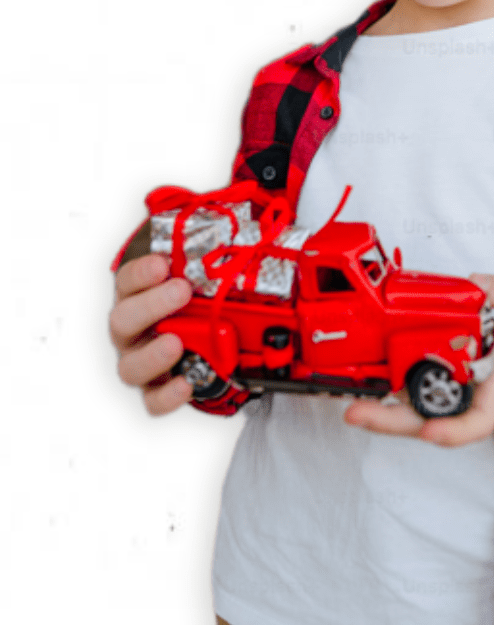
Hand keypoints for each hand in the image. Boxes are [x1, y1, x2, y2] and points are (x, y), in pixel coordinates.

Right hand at [109, 254, 193, 415]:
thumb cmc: (196, 301)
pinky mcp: (157, 389)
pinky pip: (152, 401)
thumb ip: (208, 254)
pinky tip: (185, 384)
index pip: (126, 281)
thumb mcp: (201, 274)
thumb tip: (239, 223)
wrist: (208, 340)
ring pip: (130, 365)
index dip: (140, 273)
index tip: (163, 263)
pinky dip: (166, 396)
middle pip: (122, 319)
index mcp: (138, 296)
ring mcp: (142, 361)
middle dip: (151, 304)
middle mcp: (133, 329)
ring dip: (152, 354)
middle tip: (181, 291)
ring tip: (176, 343)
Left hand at [342, 272, 493, 446]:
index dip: (452, 430)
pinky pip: (403, 389)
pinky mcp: (430, 382)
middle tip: (356, 413)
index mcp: (492, 386)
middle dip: (388, 420)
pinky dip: (379, 387)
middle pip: (424, 419)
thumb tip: (476, 286)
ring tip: (347, 401)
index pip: (476, 418)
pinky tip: (354, 377)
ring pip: (406, 408)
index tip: (430, 433)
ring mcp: (443, 392)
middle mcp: (462, 396)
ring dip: (375, 407)